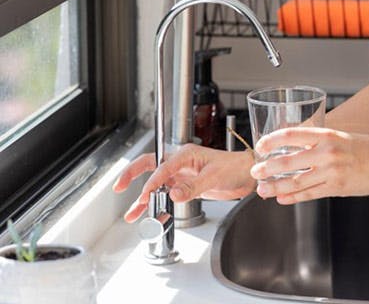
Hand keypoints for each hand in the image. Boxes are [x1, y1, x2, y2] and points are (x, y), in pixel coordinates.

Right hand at [112, 144, 255, 222]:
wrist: (248, 175)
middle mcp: (180, 163)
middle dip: (132, 176)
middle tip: (119, 187)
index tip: (146, 193)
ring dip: (144, 199)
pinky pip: (167, 196)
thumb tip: (173, 194)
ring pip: (156, 185)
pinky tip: (152, 217)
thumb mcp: (214, 176)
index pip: (163, 166)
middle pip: (150, 166)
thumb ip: (193, 186)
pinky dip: (159, 206)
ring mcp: (182, 175)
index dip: (153, 180)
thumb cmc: (235, 167)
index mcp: (186, 154)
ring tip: (132, 214)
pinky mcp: (186, 187)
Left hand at [249, 127, 368, 204]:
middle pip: (288, 161)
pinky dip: (293, 197)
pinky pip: (309, 194)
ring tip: (262, 189)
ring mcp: (331, 172)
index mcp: (327, 136)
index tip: (261, 145)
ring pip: (295, 182)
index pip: (291, 134)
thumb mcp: (341, 137)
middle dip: (267, 168)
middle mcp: (327, 153)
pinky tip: (282, 198)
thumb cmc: (368, 148)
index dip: (271, 140)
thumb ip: (319, 142)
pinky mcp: (336, 189)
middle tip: (255, 171)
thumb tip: (296, 147)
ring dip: (275, 187)